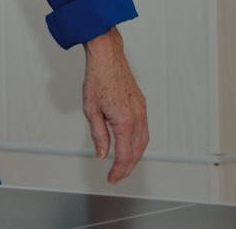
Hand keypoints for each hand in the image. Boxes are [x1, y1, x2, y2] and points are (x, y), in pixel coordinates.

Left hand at [82, 26, 147, 182]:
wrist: (107, 56)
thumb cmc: (97, 78)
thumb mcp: (91, 109)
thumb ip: (99, 135)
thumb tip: (102, 153)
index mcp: (124, 121)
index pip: (125, 155)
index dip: (118, 170)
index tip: (111, 178)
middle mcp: (137, 117)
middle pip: (137, 151)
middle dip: (128, 167)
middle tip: (117, 176)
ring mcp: (142, 110)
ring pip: (143, 142)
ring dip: (135, 156)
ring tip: (124, 165)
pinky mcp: (141, 105)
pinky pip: (144, 130)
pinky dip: (138, 142)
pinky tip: (131, 145)